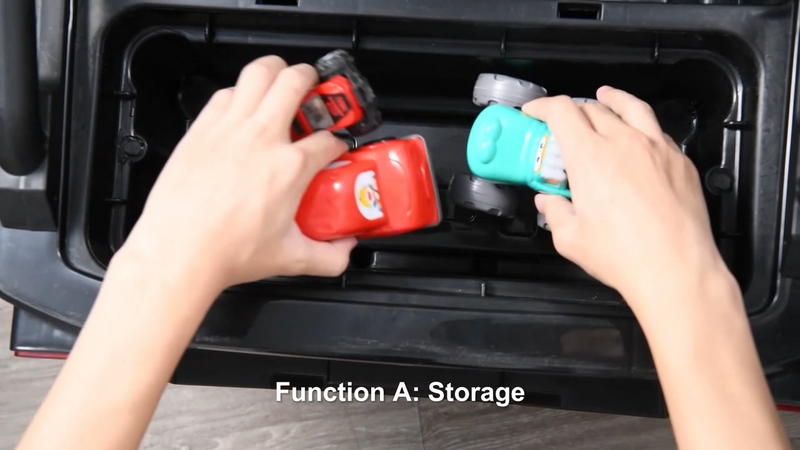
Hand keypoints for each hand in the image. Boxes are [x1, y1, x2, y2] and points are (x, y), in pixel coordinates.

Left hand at [121, 55, 355, 288]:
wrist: (180, 250)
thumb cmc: (228, 251)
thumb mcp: (292, 259)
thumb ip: (329, 256)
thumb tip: (345, 251)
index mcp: (291, 167)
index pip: (328, 140)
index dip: (337, 143)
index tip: (333, 149)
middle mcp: (263, 137)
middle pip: (295, 82)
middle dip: (311, 80)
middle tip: (313, 91)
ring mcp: (231, 127)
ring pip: (259, 73)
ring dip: (275, 70)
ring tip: (281, 80)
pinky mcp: (202, 128)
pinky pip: (225, 93)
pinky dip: (239, 92)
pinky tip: (242, 106)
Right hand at [523, 87, 727, 311]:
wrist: (675, 268)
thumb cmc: (624, 255)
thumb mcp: (570, 239)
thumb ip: (555, 213)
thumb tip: (549, 203)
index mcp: (589, 156)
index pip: (561, 111)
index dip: (542, 106)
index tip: (534, 112)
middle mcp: (624, 142)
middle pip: (593, 108)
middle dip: (572, 110)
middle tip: (563, 124)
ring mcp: (657, 148)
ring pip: (632, 108)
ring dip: (612, 100)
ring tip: (605, 97)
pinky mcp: (680, 162)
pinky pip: (658, 132)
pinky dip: (641, 126)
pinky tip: (638, 136)